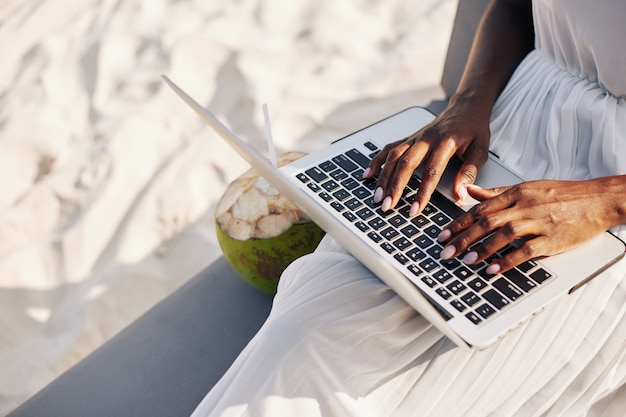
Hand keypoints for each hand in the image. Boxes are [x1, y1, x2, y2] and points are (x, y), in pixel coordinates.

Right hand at [363, 96, 490, 215]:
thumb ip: (469, 172)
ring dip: (383, 177)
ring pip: (393, 156)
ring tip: (377, 197)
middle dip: (394, 186)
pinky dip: (377, 161)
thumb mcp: (481, 150)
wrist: (466, 107)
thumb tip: (460, 194)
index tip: (415, 210)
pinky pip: (389, 149)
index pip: (431, 171)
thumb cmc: (474, 129)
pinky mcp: (409, 138)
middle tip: (387, 206)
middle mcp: (426, 138)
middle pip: (405, 163)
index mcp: (445, 142)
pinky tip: (368, 175)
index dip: (422, 192)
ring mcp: (415, 137)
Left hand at [438, 178, 623, 272]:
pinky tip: (493, 269)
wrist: (598, 198)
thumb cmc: (562, 194)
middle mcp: (525, 206)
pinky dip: (508, 260)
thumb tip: (469, 192)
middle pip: (487, 222)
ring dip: (482, 249)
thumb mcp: (526, 187)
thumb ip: (496, 192)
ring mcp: (539, 222)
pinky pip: (527, 250)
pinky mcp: (553, 239)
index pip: (480, 208)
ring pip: (504, 235)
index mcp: (516, 193)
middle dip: (463, 238)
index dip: (458, 223)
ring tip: (465, 260)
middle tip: (446, 252)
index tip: (442, 235)